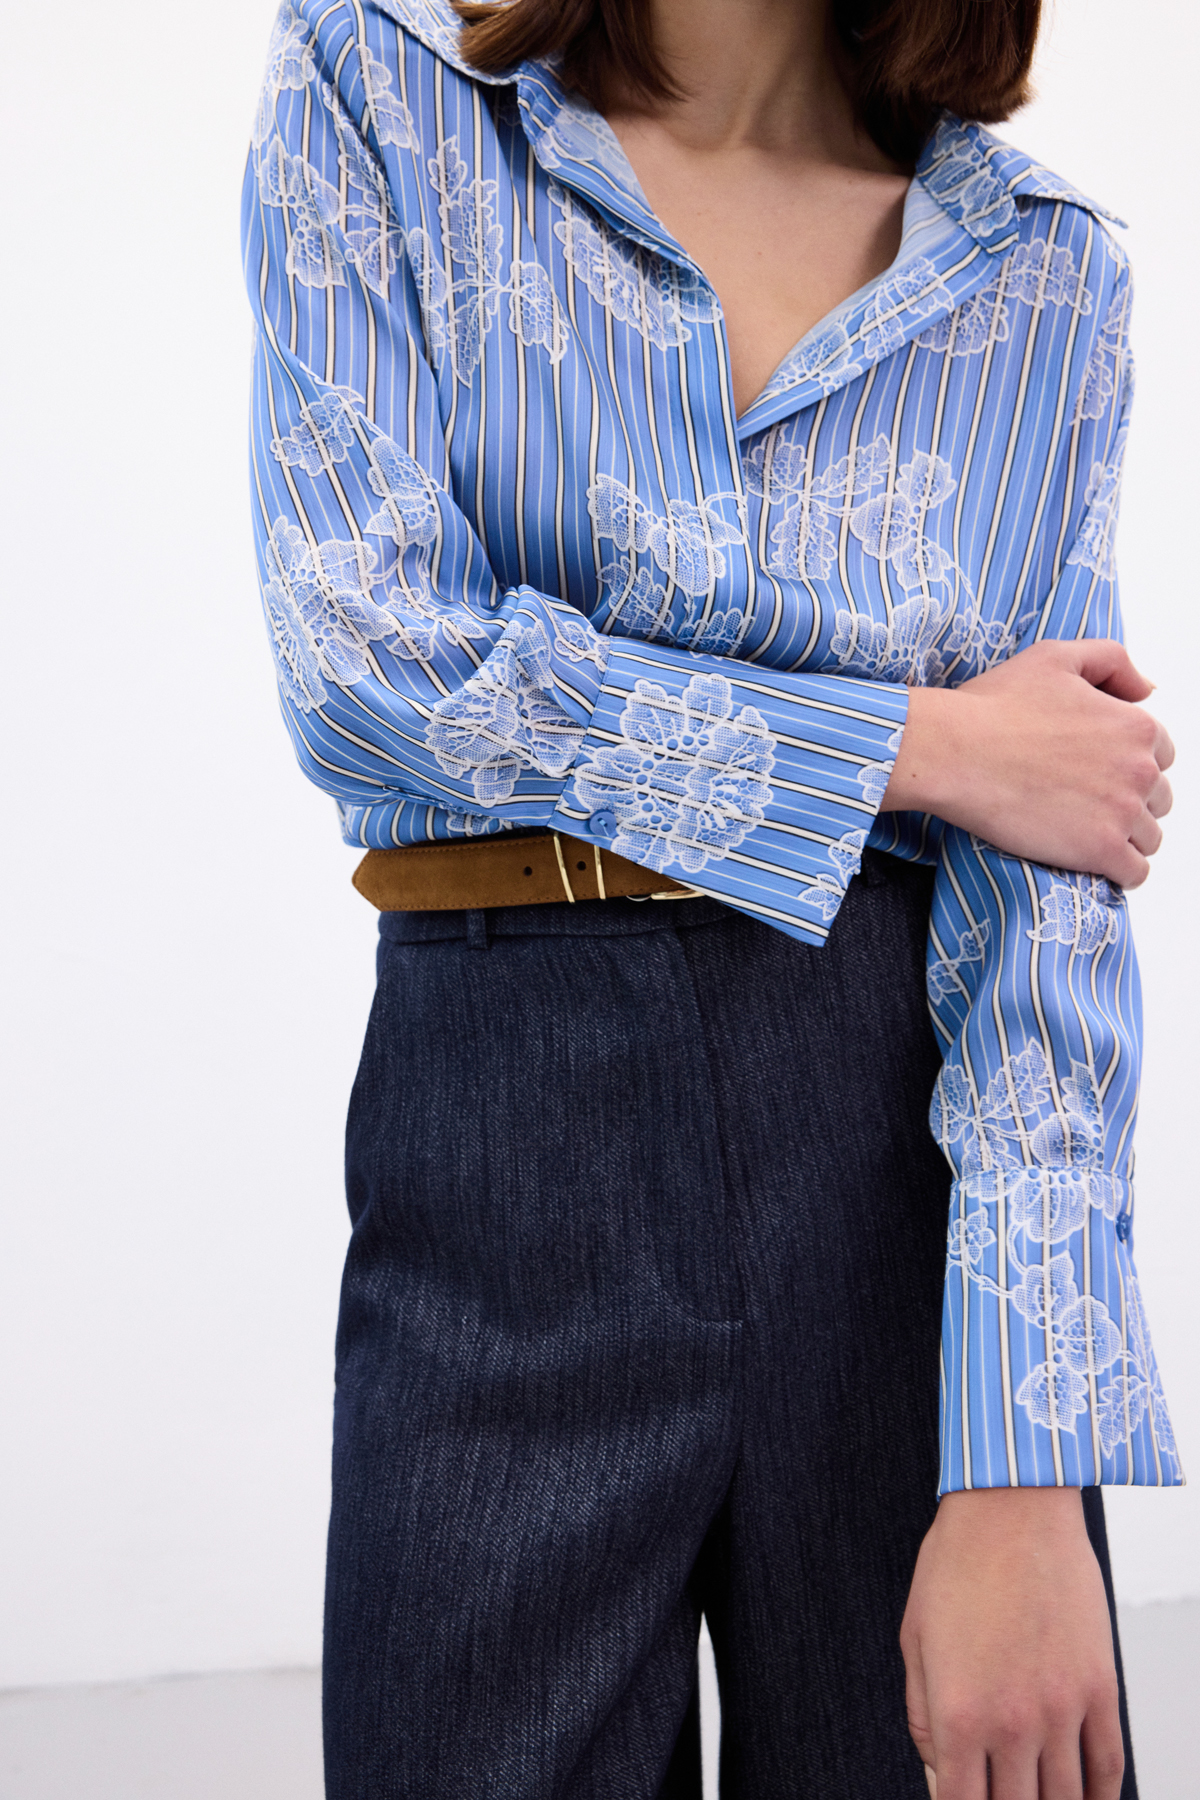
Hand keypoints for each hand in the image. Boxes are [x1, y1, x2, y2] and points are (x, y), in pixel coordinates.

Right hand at [880, 640, 1173, 886]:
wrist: (954, 753)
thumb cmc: (993, 707)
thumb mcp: (1055, 656)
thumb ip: (1112, 661)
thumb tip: (1147, 690)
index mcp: (1135, 725)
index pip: (1160, 755)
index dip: (1129, 763)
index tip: (1098, 772)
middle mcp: (1140, 769)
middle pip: (1158, 798)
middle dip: (1130, 801)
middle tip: (1085, 802)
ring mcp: (1123, 813)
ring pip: (1148, 838)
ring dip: (1125, 837)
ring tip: (1084, 832)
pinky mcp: (1101, 850)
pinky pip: (1134, 873)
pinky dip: (1119, 870)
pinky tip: (1092, 860)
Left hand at [901, 1488, 1124, 1799]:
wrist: (1010, 1510)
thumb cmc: (956, 1563)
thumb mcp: (914, 1640)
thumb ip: (923, 1717)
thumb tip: (941, 1772)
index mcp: (959, 1713)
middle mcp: (1013, 1721)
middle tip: (999, 1793)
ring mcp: (1063, 1707)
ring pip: (1066, 1799)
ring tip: (1037, 1794)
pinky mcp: (1099, 1687)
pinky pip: (1108, 1765)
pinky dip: (1099, 1794)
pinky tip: (1084, 1797)